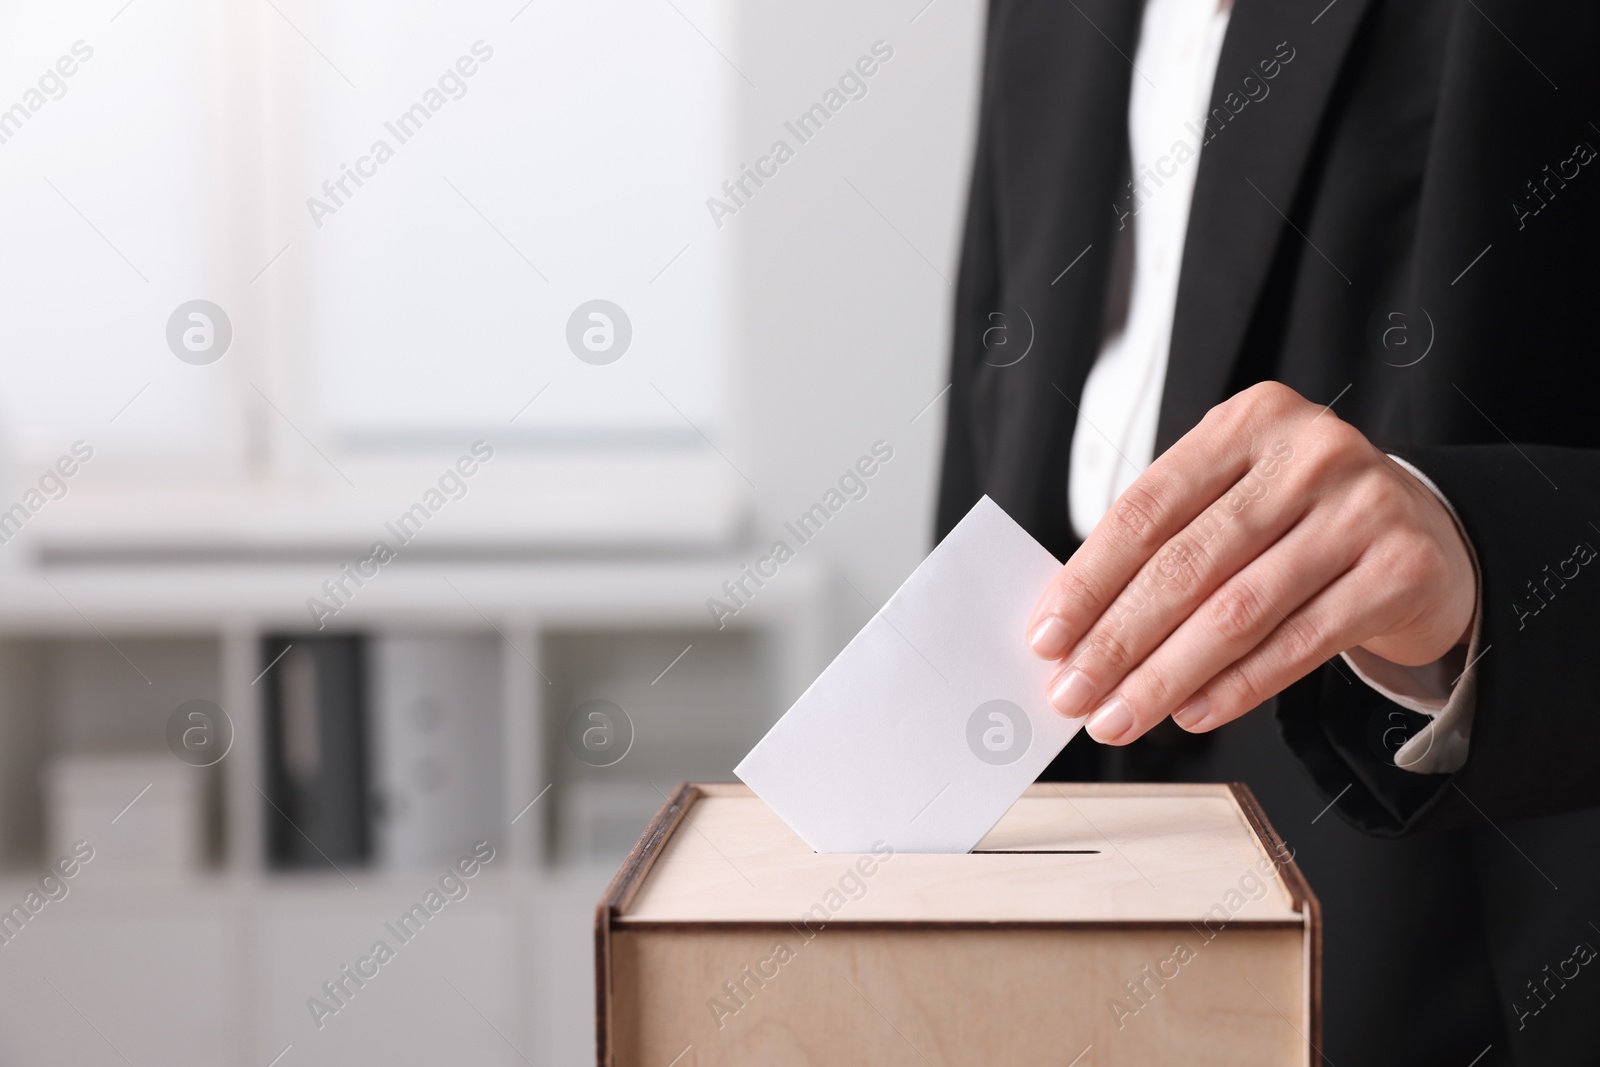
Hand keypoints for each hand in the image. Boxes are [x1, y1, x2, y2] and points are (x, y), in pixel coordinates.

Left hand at [1026, 381, 1475, 744]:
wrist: (1427, 535)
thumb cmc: (1301, 519)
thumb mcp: (1233, 499)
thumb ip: (1163, 544)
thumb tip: (1071, 626)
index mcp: (1248, 422)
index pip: (1146, 509)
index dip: (1089, 580)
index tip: (1046, 637)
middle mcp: (1309, 452)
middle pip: (1187, 563)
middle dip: (1117, 640)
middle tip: (1072, 694)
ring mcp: (1363, 506)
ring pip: (1238, 610)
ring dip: (1166, 676)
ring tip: (1118, 718)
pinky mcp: (1403, 568)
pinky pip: (1300, 642)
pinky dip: (1237, 687)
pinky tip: (1191, 713)